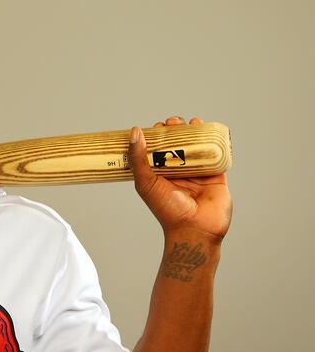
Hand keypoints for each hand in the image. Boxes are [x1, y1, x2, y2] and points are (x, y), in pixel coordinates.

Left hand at [128, 116, 231, 241]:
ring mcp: (198, 173)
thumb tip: (135, 132)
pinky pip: (216, 154)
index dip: (157, 136)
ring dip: (194, 131)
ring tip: (190, 122)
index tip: (157, 126)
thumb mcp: (146, 182)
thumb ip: (138, 158)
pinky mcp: (215, 175)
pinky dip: (213, 140)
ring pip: (196, 146)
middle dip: (176, 130)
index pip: (157, 149)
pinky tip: (208, 128)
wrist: (194, 229)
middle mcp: (178, 172)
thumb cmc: (167, 209)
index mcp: (160, 174)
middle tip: (173, 123)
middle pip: (178, 144)